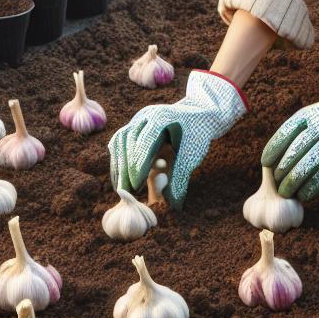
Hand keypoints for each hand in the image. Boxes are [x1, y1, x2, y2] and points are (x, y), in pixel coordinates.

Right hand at [108, 70, 245, 208]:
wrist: (200, 114)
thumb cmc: (198, 134)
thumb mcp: (193, 153)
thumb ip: (181, 175)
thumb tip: (173, 203)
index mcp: (162, 116)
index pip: (145, 141)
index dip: (139, 164)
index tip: (137, 185)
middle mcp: (147, 114)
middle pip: (128, 139)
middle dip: (126, 167)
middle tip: (127, 190)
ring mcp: (139, 117)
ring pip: (120, 139)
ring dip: (119, 164)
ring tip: (121, 188)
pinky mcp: (135, 124)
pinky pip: (120, 141)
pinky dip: (118, 159)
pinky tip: (120, 178)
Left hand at [261, 76, 318, 201]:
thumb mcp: (316, 116)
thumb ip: (299, 132)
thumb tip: (275, 158)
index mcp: (311, 113)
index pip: (286, 131)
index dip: (274, 148)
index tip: (265, 162)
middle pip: (297, 150)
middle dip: (283, 169)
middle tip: (276, 183)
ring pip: (310, 164)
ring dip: (295, 182)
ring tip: (287, 192)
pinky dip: (313, 187)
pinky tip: (305, 195)